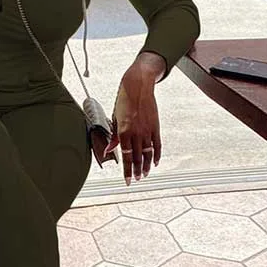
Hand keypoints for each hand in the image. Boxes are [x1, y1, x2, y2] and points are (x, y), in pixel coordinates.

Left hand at [105, 56, 163, 183]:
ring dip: (147, 166)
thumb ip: (114, 136)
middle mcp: (136, 133)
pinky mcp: (155, 127)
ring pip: (148, 153)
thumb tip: (109, 149)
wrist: (137, 87)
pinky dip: (157, 155)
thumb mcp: (114, 118)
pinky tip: (155, 162)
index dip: (127, 171)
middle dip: (137, 171)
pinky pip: (157, 145)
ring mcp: (147, 130)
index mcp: (124, 132)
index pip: (126, 157)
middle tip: (136, 179)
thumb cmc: (123, 101)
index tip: (127, 180)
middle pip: (138, 158)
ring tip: (144, 174)